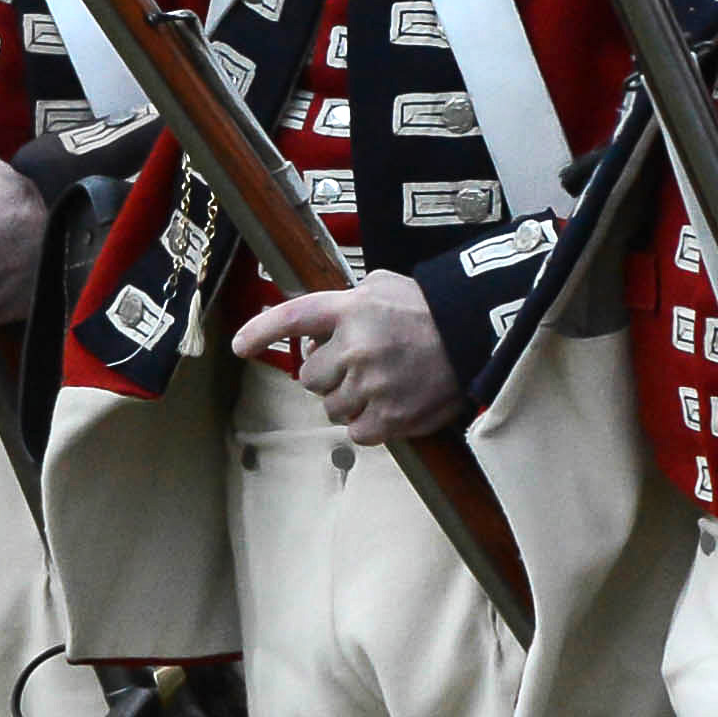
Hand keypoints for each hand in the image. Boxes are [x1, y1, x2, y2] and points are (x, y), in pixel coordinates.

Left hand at [228, 272, 454, 442]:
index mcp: (351, 309)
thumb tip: (318, 323)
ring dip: (347, 399)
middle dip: (327, 374)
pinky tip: (387, 405)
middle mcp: (355, 347)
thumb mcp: (385, 285)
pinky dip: (367, 423)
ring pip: (330, 407)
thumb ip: (347, 300)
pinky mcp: (389, 418)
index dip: (261, 332)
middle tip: (357, 364)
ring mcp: (371, 385)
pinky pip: (355, 431)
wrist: (477, 337)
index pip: (292, 319)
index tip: (239, 345)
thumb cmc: (431, 310)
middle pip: (309, 377)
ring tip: (380, 383)